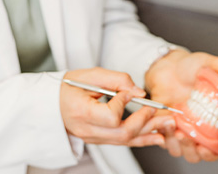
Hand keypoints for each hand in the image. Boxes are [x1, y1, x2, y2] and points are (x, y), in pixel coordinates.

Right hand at [60, 68, 174, 146]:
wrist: (51, 104)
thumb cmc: (67, 87)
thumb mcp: (87, 75)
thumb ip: (114, 79)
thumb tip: (138, 92)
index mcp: (80, 111)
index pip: (110, 116)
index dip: (123, 103)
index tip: (127, 91)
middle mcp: (87, 130)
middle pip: (122, 133)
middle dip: (144, 121)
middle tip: (159, 110)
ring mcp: (93, 138)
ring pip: (125, 141)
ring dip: (148, 133)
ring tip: (166, 125)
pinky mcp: (99, 141)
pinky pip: (122, 142)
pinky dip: (141, 139)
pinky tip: (156, 137)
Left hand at [145, 49, 217, 161]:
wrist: (168, 65)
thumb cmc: (190, 67)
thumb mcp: (209, 65)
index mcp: (213, 121)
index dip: (212, 152)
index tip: (205, 147)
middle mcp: (197, 129)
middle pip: (197, 154)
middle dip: (191, 150)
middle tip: (185, 136)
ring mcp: (180, 128)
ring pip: (180, 150)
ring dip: (176, 143)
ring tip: (173, 125)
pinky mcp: (164, 125)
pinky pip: (162, 139)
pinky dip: (161, 134)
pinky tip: (162, 120)